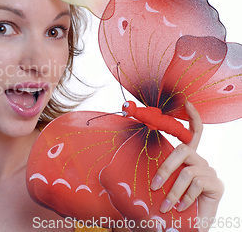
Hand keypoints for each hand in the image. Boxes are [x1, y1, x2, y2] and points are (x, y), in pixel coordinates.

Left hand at [150, 101, 223, 231]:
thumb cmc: (166, 204)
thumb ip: (142, 175)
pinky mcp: (217, 185)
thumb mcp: (152, 188)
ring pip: (187, 172)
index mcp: (185, 158)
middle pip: (183, 150)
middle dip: (166, 167)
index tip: (188, 102)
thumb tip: (106, 172)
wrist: (185, 226)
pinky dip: (185, 198)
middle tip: (153, 186)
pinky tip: (180, 209)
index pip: (193, 133)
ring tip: (165, 206)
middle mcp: (200, 161)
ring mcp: (209, 172)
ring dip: (173, 190)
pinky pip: (197, 184)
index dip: (193, 118)